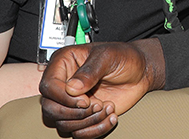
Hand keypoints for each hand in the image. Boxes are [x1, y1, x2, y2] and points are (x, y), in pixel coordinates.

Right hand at [39, 39, 164, 138]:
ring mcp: (72, 102)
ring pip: (63, 124)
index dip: (64, 97)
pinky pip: (78, 133)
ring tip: (107, 107)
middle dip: (75, 113)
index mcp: (64, 63)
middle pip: (50, 109)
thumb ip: (90, 71)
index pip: (48, 86)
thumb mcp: (108, 56)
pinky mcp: (82, 116)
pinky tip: (111, 116)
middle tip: (97, 105)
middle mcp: (63, 84)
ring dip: (88, 121)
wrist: (140, 71)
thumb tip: (72, 88)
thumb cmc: (124, 57)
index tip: (85, 100)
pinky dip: (95, 130)